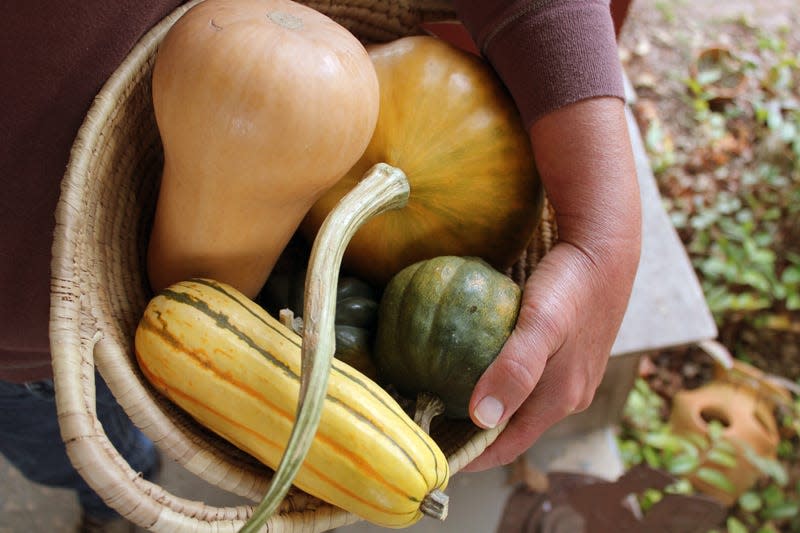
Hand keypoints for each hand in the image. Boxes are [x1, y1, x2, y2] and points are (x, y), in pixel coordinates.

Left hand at [464, 97, 641, 470]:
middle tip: (427, 425)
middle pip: (512, 428)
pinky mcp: (564, 351)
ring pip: (517, 401)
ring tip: (440, 398)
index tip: (431, 457)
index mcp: (561, 398)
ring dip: (483, 406)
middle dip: (472, 434)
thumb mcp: (542, 326)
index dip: (471, 457)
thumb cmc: (572, 285)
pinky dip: (495, 378)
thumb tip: (482, 418)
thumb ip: (515, 370)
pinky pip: (523, 375)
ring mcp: (567, 373)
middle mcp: (567, 393)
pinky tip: (469, 361)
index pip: (508, 446)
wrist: (605, 248)